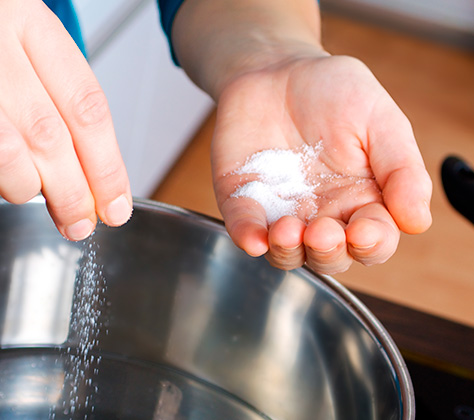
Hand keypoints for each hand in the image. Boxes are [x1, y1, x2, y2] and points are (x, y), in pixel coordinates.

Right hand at [0, 0, 131, 239]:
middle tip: (80, 220)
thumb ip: (53, 98)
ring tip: (27, 194)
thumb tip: (93, 176)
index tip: (114, 203)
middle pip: (48, 136)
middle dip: (73, 193)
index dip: (107, 166)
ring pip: (3, 156)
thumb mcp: (11, 44)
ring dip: (25, 191)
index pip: (85, 105)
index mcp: (22, 17)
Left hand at [212, 55, 431, 273]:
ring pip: (286, 253)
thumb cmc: (333, 92)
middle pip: (328, 257)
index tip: (363, 230)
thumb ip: (401, 169)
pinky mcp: (243, 200)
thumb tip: (417, 221)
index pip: (373, 241)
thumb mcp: (380, 120)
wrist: (276, 68)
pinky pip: (243, 228)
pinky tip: (253, 239)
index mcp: (361, 200)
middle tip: (322, 231)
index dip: (371, 244)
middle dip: (327, 252)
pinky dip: (247, 237)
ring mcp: (280, 210)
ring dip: (287, 252)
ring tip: (288, 231)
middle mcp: (321, 214)